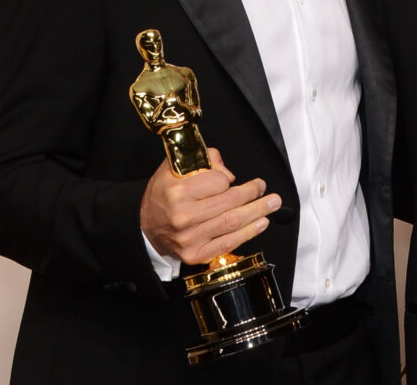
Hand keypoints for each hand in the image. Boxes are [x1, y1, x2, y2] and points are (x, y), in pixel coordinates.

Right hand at [139, 148, 280, 265]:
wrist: (144, 228)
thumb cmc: (163, 195)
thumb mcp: (174, 169)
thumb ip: (203, 161)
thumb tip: (228, 172)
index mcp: (177, 192)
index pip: (217, 182)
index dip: (227, 178)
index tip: (230, 179)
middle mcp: (183, 216)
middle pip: (229, 202)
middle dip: (253, 193)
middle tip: (264, 187)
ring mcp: (190, 238)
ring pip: (232, 222)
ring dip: (258, 211)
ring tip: (273, 203)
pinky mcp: (195, 254)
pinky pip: (228, 242)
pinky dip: (249, 232)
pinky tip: (262, 223)